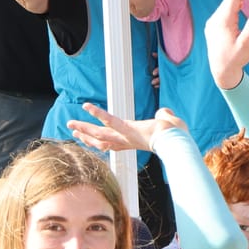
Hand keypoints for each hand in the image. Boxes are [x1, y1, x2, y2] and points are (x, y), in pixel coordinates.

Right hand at [68, 103, 188, 153]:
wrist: (177, 140)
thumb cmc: (176, 135)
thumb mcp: (168, 124)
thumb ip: (164, 116)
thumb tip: (164, 113)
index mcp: (133, 140)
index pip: (112, 142)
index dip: (99, 141)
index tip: (88, 138)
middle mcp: (126, 141)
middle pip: (101, 141)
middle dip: (86, 137)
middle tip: (72, 132)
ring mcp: (125, 136)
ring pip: (99, 133)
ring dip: (84, 128)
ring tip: (71, 124)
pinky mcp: (127, 129)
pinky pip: (109, 120)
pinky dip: (97, 112)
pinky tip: (86, 106)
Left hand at [205, 0, 248, 90]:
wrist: (221, 72)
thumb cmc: (234, 60)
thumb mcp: (246, 46)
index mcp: (222, 22)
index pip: (232, 0)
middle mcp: (215, 20)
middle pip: (229, 0)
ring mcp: (213, 24)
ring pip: (226, 6)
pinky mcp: (214, 28)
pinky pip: (224, 12)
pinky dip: (233, 5)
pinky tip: (239, 3)